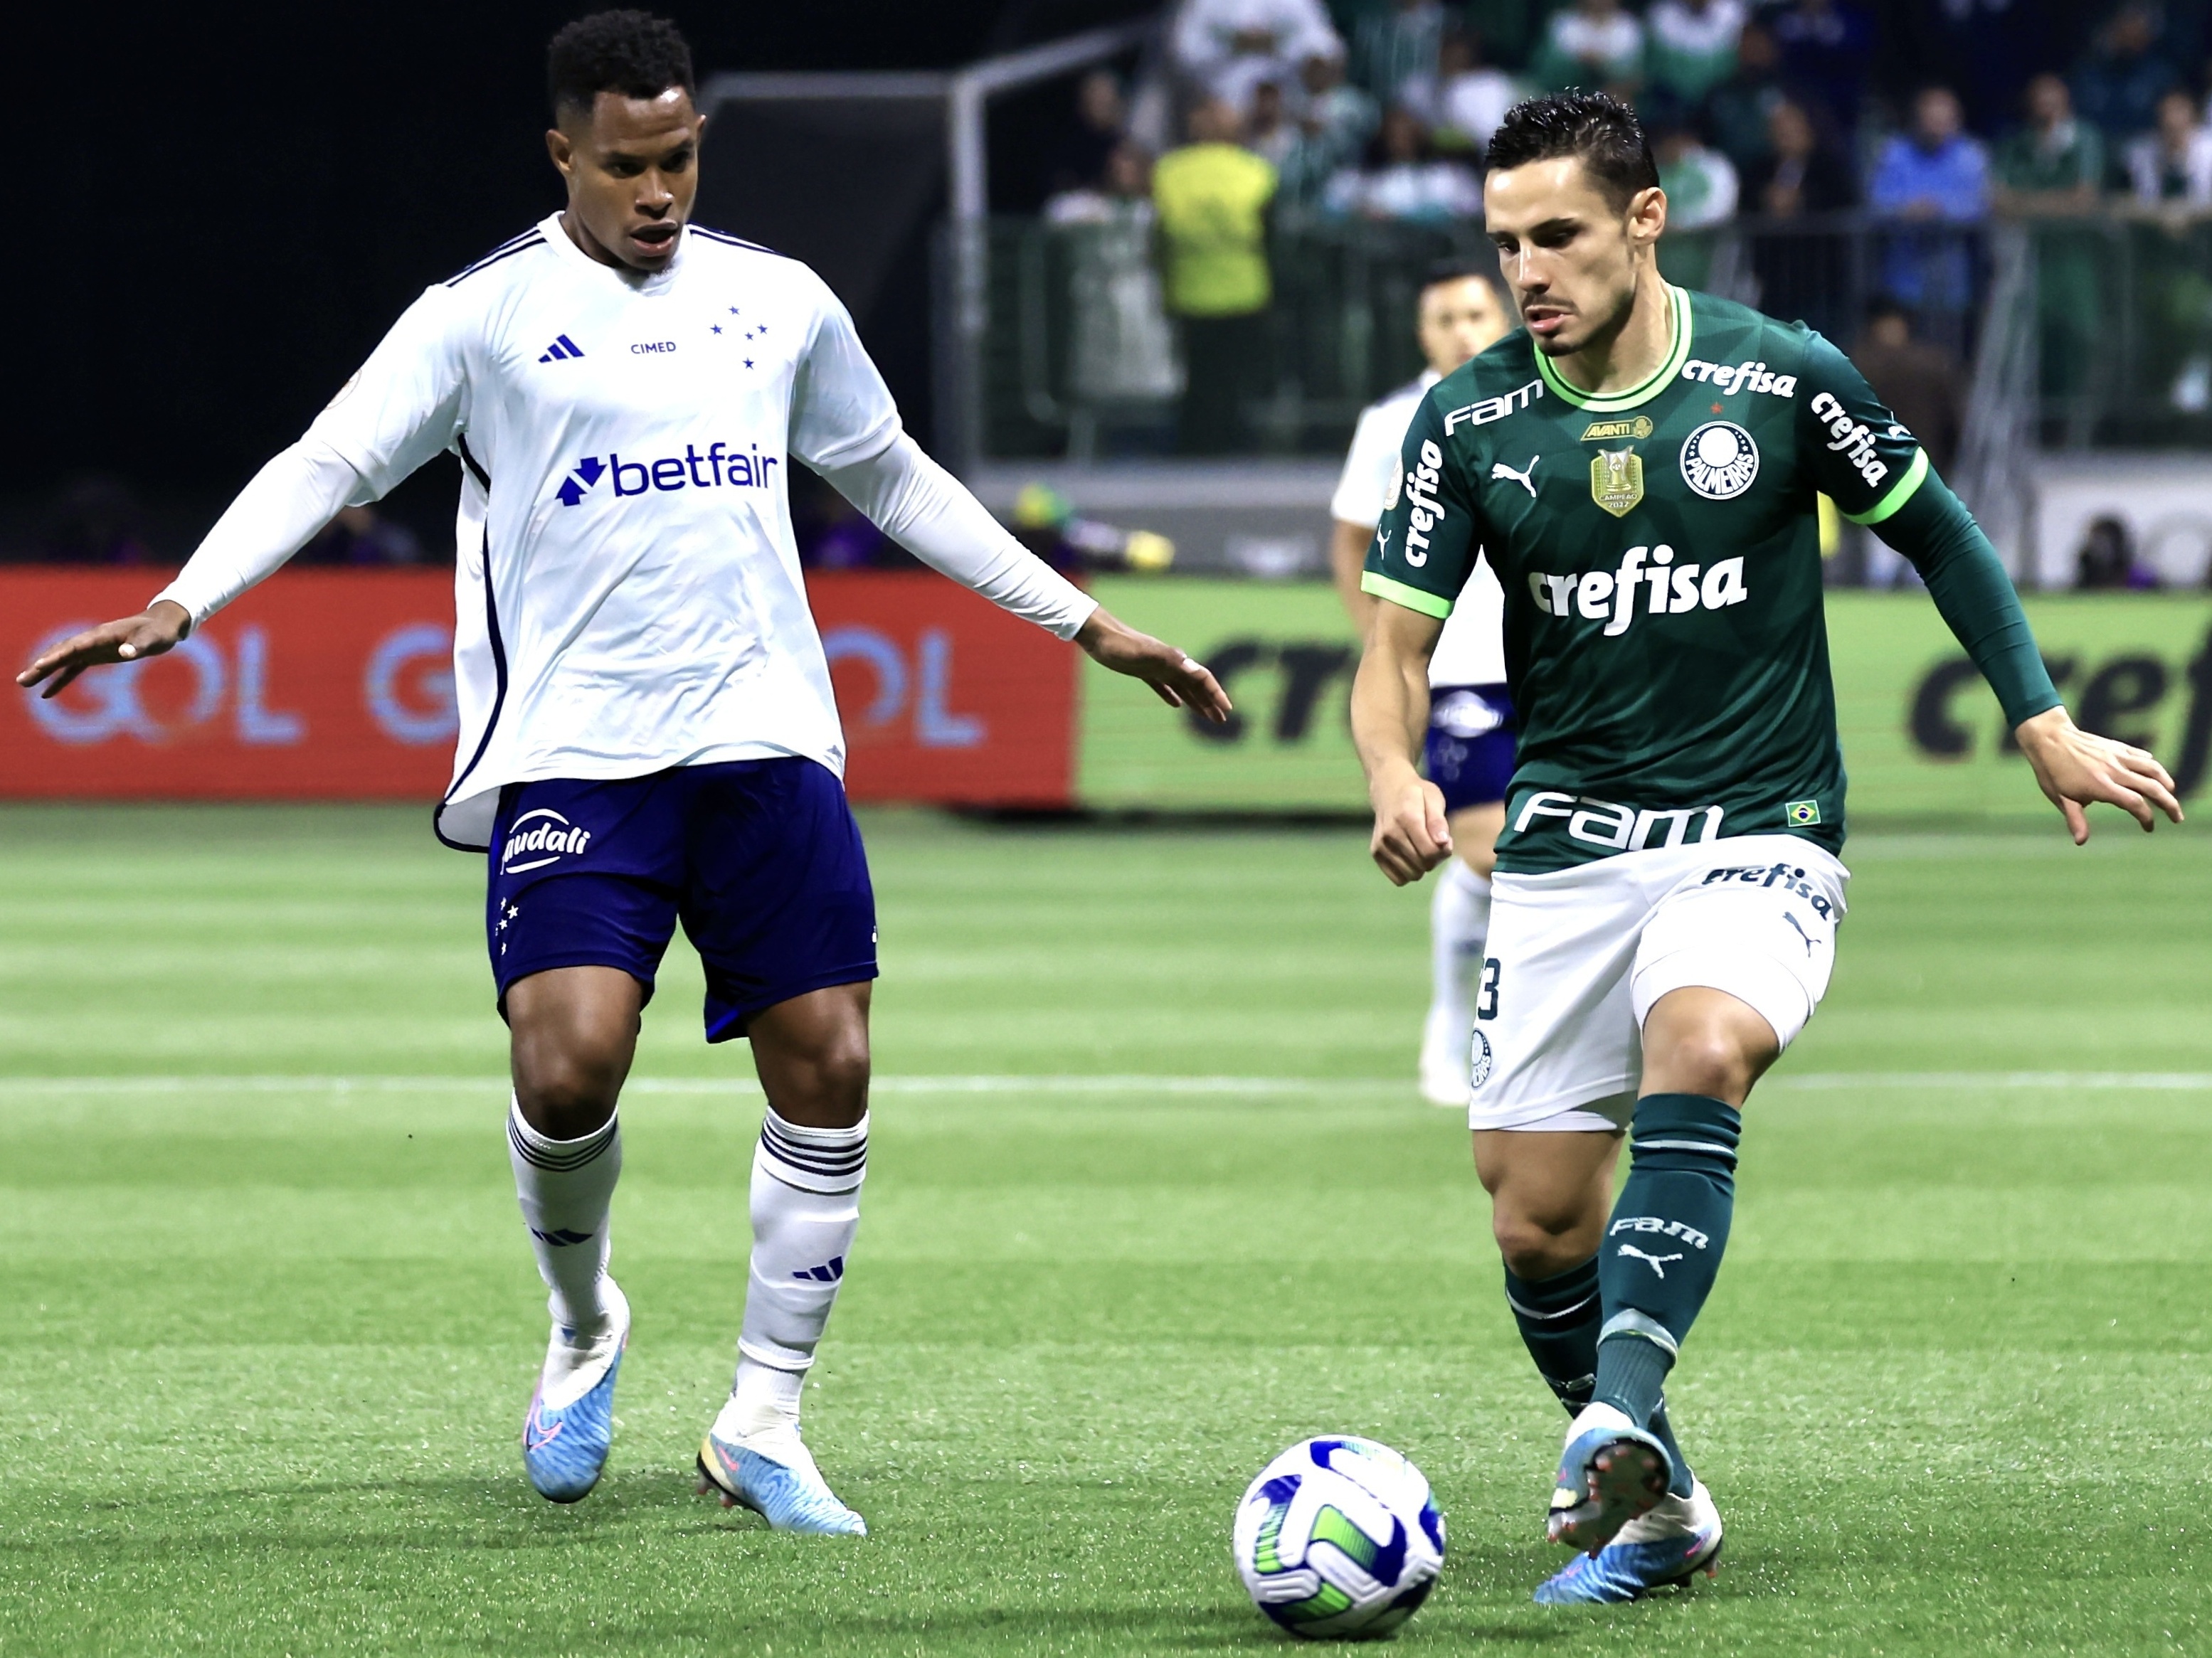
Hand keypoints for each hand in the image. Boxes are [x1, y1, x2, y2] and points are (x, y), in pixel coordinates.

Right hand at [15, 600, 191, 698]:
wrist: (161, 626)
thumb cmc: (158, 632)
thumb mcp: (153, 639)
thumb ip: (139, 646)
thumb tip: (126, 653)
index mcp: (101, 635)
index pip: (74, 646)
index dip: (57, 656)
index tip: (40, 666)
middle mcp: (91, 640)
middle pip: (61, 653)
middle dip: (41, 666)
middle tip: (22, 680)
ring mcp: (92, 648)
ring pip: (62, 660)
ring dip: (43, 672)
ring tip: (23, 683)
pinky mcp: (96, 656)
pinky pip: (73, 669)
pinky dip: (60, 680)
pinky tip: (46, 694)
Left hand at [1075, 607, 1231, 722]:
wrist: (1099, 635)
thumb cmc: (1120, 645)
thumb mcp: (1144, 654)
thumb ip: (1167, 658)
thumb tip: (1190, 665)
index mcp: (1174, 660)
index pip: (1202, 678)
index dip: (1217, 694)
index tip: (1228, 709)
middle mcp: (1170, 663)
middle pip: (1196, 685)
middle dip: (1210, 702)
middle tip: (1221, 721)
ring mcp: (1157, 666)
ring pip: (1183, 687)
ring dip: (1196, 701)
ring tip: (1206, 717)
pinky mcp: (1143, 670)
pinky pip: (1163, 686)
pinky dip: (1172, 696)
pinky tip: (1177, 705)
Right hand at [1369, 767, 1452, 884]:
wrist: (1388, 789)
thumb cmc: (1416, 794)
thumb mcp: (1433, 798)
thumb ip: (1438, 821)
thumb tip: (1442, 842)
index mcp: (1406, 817)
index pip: (1430, 852)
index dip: (1444, 851)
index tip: (1445, 840)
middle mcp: (1390, 833)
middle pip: (1423, 865)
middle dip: (1435, 858)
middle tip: (1434, 842)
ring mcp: (1380, 845)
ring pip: (1412, 875)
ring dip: (1423, 866)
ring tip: (1422, 848)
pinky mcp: (1376, 853)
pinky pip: (1398, 879)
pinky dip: (1409, 872)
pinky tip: (1411, 856)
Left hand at [2014, 706, 2182, 842]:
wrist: (2050, 738)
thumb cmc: (2052, 771)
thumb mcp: (2061, 798)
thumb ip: (2076, 820)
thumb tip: (2081, 842)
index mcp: (2103, 786)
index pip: (2135, 804)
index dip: (2147, 818)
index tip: (2148, 827)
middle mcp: (2116, 771)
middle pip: (2153, 787)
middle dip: (2169, 804)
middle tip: (2177, 818)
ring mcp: (2118, 757)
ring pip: (2153, 769)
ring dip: (2167, 782)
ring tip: (2171, 795)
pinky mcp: (2118, 747)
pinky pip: (2142, 756)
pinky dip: (2152, 766)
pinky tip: (2155, 774)